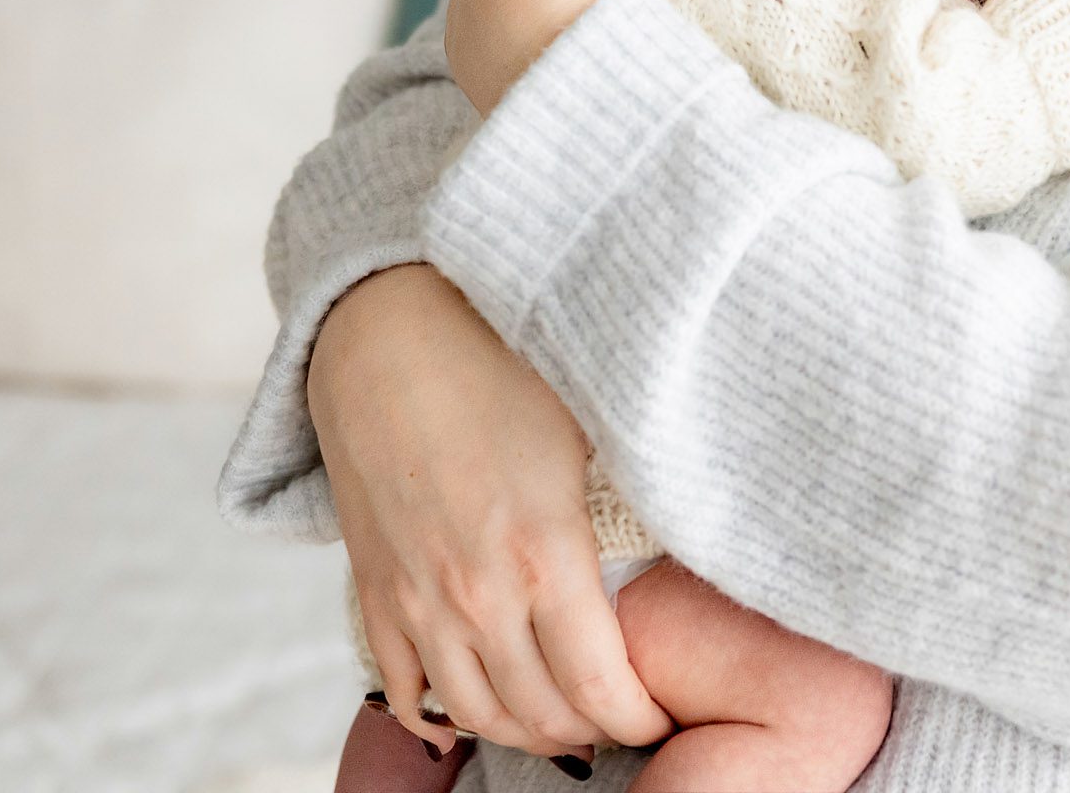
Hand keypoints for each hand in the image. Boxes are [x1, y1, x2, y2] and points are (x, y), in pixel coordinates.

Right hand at [311, 264, 676, 759]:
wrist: (385, 338)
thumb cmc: (499, 367)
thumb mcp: (589, 429)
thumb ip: (632, 500)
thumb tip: (694, 538)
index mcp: (545, 554)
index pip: (601, 687)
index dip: (639, 718)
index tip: (663, 716)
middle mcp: (478, 595)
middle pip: (541, 715)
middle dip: (589, 732)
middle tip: (619, 720)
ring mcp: (418, 601)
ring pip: (476, 713)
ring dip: (523, 732)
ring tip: (561, 723)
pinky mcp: (375, 593)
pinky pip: (404, 690)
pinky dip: (440, 718)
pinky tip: (469, 722)